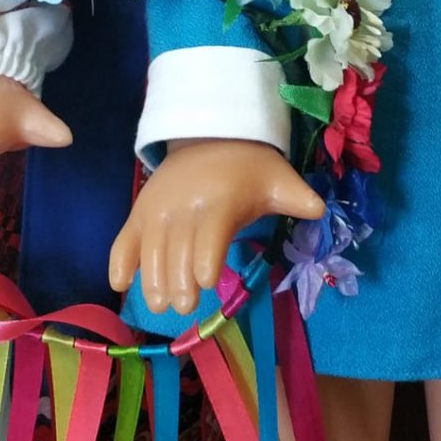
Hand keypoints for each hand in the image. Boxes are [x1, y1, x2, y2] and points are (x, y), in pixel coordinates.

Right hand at [109, 138, 324, 314]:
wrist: (209, 134)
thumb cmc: (248, 167)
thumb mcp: (277, 178)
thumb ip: (297, 198)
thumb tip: (321, 209)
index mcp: (220, 199)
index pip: (212, 230)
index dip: (207, 255)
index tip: (207, 281)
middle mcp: (185, 204)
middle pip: (179, 246)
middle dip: (179, 279)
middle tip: (183, 306)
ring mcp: (158, 208)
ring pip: (151, 247)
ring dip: (152, 277)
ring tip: (158, 304)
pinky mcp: (140, 212)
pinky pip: (125, 237)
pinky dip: (120, 259)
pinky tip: (120, 283)